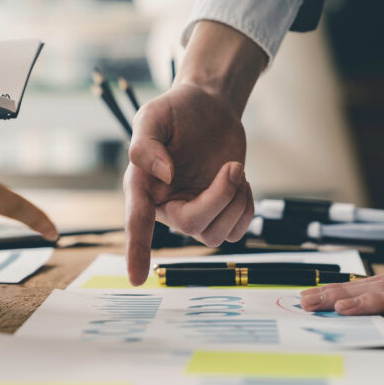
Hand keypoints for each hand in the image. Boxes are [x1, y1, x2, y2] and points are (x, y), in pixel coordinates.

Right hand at [125, 22, 264, 284]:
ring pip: (217, 234)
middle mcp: (166, 206)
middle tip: (233, 167)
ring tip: (235, 169)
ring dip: (236, 201)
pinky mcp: (220, 214)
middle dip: (219, 199)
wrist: (210, 106)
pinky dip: (246, 208)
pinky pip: (237, 231)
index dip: (137, 250)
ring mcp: (194, 213)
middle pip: (192, 225)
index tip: (137, 278)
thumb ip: (146, 144)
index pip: (138, 222)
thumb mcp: (152, 115)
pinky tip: (241, 184)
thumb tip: (163, 175)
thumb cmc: (177, 110)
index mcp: (142, 186)